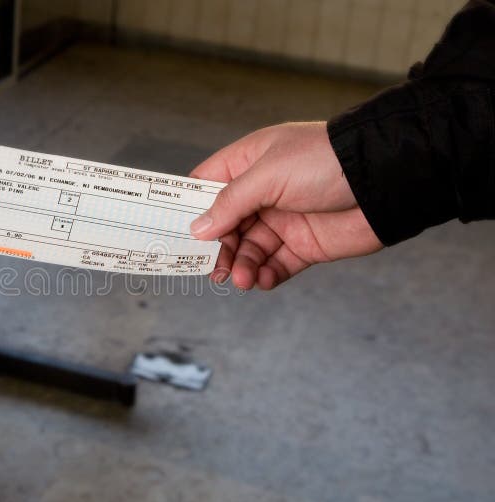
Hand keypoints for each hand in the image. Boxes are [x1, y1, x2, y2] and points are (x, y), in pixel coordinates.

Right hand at [190, 122, 382, 289]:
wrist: (385, 179)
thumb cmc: (325, 161)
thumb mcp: (268, 175)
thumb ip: (230, 203)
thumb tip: (198, 229)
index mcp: (248, 164)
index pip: (206, 186)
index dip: (190, 209)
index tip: (175, 234)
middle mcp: (262, 193)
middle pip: (224, 226)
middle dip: (217, 249)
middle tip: (215, 269)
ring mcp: (282, 220)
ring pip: (248, 250)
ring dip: (241, 266)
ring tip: (243, 279)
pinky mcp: (303, 245)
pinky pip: (275, 265)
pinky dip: (266, 276)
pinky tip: (263, 281)